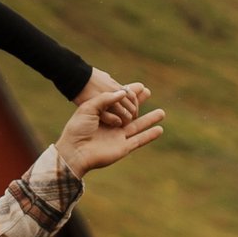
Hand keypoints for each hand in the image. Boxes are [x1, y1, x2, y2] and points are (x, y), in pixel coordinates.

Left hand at [49, 81, 163, 179]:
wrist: (75, 151)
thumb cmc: (77, 129)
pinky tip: (160, 130)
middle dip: (139, 102)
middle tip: (149, 92)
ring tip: (162, 112)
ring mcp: (118, 137)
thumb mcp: (88, 107)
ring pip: (138, 126)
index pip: (118, 101)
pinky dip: (150, 135)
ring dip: (150, 119)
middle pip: (129, 112)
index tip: (140, 85)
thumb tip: (123, 92)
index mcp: (101, 114)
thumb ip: (106, 98)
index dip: (128, 93)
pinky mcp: (123, 148)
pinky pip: (140, 140)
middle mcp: (111, 125)